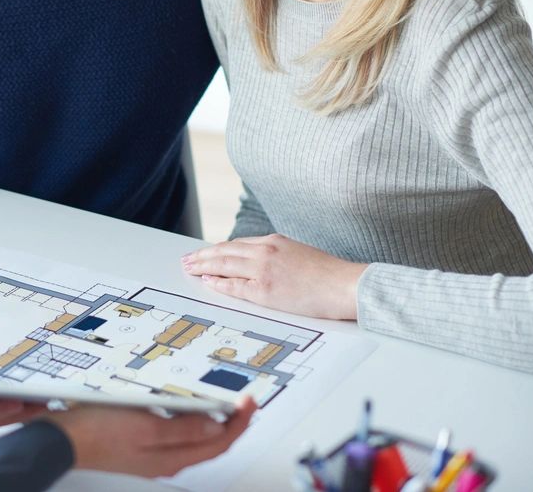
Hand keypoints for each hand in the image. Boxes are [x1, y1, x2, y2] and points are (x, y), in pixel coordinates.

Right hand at [50, 396, 256, 476]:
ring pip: (193, 439)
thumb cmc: (98, 434)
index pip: (218, 442)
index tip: (250, 402)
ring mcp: (151, 453)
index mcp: (170, 457)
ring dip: (211, 420)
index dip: (239, 422)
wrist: (62, 440)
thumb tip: (214, 424)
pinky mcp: (138, 443)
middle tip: (245, 403)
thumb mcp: (145, 426)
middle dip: (231, 423)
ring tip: (223, 403)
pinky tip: (183, 408)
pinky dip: (188, 420)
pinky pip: (175, 434)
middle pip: (209, 443)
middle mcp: (164, 459)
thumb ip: (182, 428)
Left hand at [181, 235, 365, 319]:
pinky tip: (208, 282)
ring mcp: (264, 270)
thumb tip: (259, 263)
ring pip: (225, 264)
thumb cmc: (328, 275)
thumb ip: (277, 255)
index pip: (237, 244)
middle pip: (225, 251)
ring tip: (190, 268)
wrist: (345, 285)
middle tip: (187, 260)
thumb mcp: (299, 254)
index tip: (205, 253)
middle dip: (203, 255)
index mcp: (274, 241)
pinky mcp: (266, 290)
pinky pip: (235, 286)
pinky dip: (219, 283)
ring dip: (204, 266)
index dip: (218, 249)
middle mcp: (266, 251)